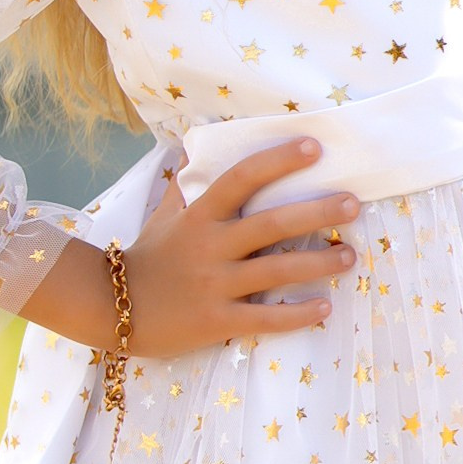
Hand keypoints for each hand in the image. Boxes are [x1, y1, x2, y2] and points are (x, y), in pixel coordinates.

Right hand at [19, 138, 359, 357]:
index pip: (241, 178)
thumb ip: (186, 183)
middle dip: (317, 212)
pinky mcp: (216, 321)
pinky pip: (264, 318)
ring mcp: (214, 285)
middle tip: (353, 203)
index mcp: (199, 216)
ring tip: (350, 256)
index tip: (313, 147)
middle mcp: (209, 246)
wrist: (109, 308)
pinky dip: (297, 315)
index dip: (277, 160)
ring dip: (319, 262)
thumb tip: (194, 142)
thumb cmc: (148, 257)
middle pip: (271, 224)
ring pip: (276, 270)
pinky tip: (324, 307)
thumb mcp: (164, 214)